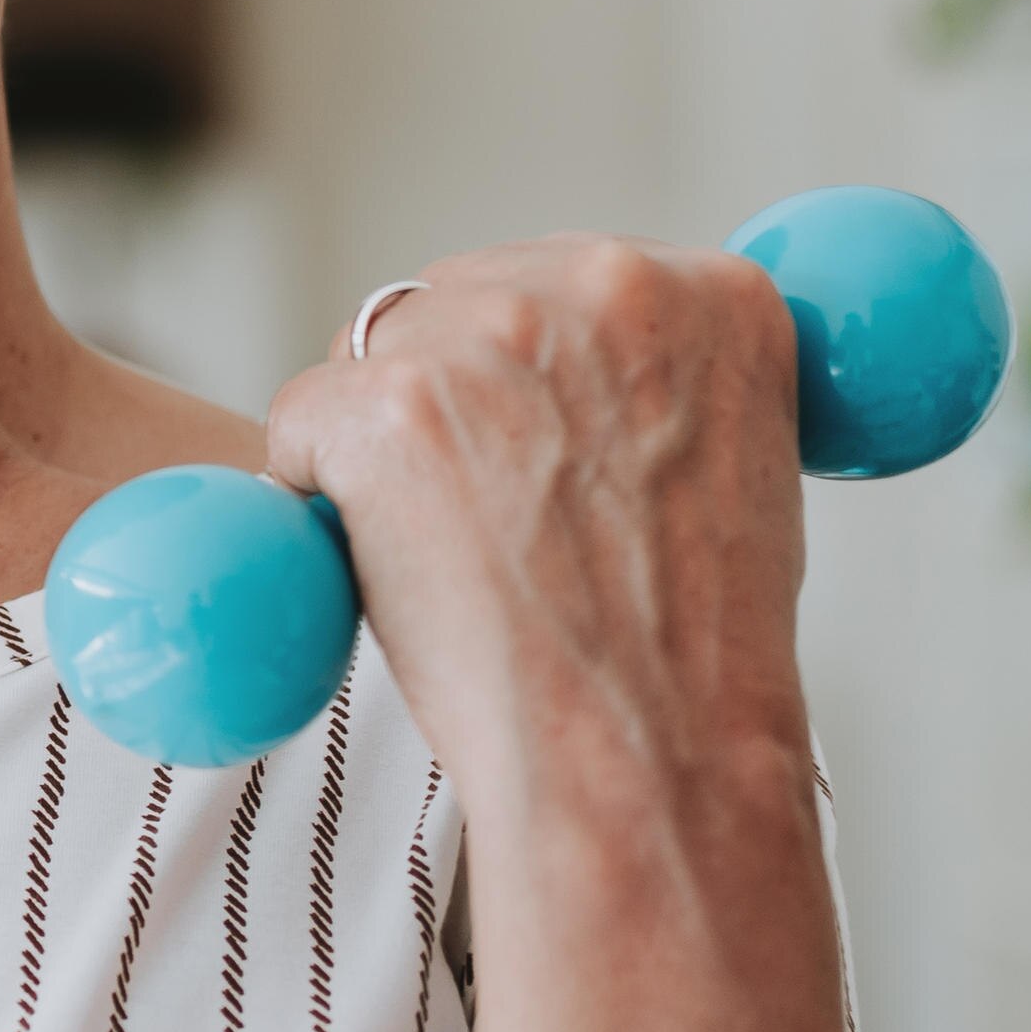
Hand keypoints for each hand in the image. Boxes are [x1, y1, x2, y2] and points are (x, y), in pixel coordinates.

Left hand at [263, 235, 859, 1031]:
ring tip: (452, 558)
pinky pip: (302, 421)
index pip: (559, 278)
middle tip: (472, 520)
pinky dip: (311, 495)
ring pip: (369, 354)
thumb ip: (652, 384)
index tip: (530, 446)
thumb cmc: (687, 648)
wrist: (652, 753)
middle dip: (438, 393)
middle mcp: (608, 284)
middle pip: (452, 297)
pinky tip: (380, 569)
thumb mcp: (728, 469)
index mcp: (717, 294)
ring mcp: (490, 336)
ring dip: (374, 443)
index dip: (524, 370)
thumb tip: (560, 364)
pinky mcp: (385, 403)